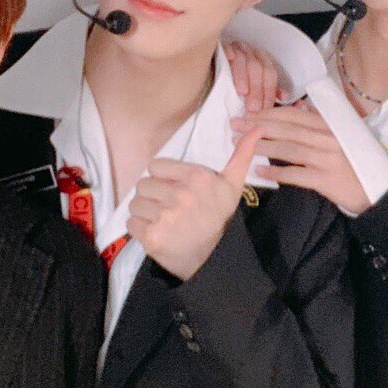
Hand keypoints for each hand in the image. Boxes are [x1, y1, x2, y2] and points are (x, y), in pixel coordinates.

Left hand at [127, 126, 263, 280]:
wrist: (215, 259)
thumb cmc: (219, 219)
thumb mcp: (232, 186)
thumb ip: (241, 156)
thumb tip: (257, 128)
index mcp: (197, 177)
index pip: (155, 166)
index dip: (162, 179)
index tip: (174, 190)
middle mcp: (181, 194)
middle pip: (143, 184)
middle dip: (153, 196)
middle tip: (168, 208)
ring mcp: (165, 216)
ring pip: (135, 203)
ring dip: (145, 212)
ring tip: (162, 220)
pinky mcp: (152, 236)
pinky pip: (131, 223)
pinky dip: (140, 229)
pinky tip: (156, 232)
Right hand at [222, 39, 285, 113]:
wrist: (213, 68)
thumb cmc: (236, 81)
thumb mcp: (254, 86)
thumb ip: (269, 90)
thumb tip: (284, 96)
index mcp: (261, 61)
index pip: (270, 74)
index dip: (269, 92)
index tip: (265, 108)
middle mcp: (250, 53)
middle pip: (257, 68)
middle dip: (257, 88)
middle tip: (253, 107)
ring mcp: (235, 48)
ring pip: (243, 59)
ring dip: (243, 76)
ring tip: (242, 92)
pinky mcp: (219, 46)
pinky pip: (226, 47)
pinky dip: (229, 52)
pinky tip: (230, 58)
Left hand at [236, 103, 369, 214]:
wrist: (375, 190)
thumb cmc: (355, 162)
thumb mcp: (341, 135)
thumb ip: (320, 121)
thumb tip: (298, 106)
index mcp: (330, 125)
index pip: (294, 114)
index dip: (268, 113)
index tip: (248, 113)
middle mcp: (328, 138)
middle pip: (287, 129)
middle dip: (258, 126)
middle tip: (235, 125)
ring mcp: (326, 158)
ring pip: (288, 149)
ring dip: (261, 146)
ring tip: (240, 146)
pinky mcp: (325, 179)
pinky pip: (295, 174)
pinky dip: (276, 172)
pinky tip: (259, 171)